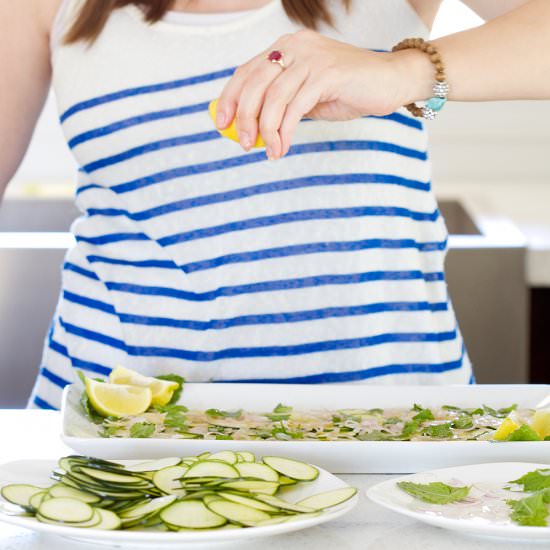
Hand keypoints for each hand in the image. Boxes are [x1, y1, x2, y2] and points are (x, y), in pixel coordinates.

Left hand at [216, 29, 409, 159]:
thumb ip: (282, 104)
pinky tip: (283, 147)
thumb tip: (251, 128)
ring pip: (274, 97)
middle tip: (245, 144)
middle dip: (245, 118)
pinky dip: (285, 131)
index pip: (246, 72)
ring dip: (266, 130)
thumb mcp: (306, 97)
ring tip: (268, 152)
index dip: (230, 98)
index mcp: (287, 48)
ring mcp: (312, 58)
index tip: (222, 124)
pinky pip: (296, 107)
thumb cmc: (348, 91)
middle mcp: (295, 47)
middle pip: (255, 84)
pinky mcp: (328, 74)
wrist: (390, 81)